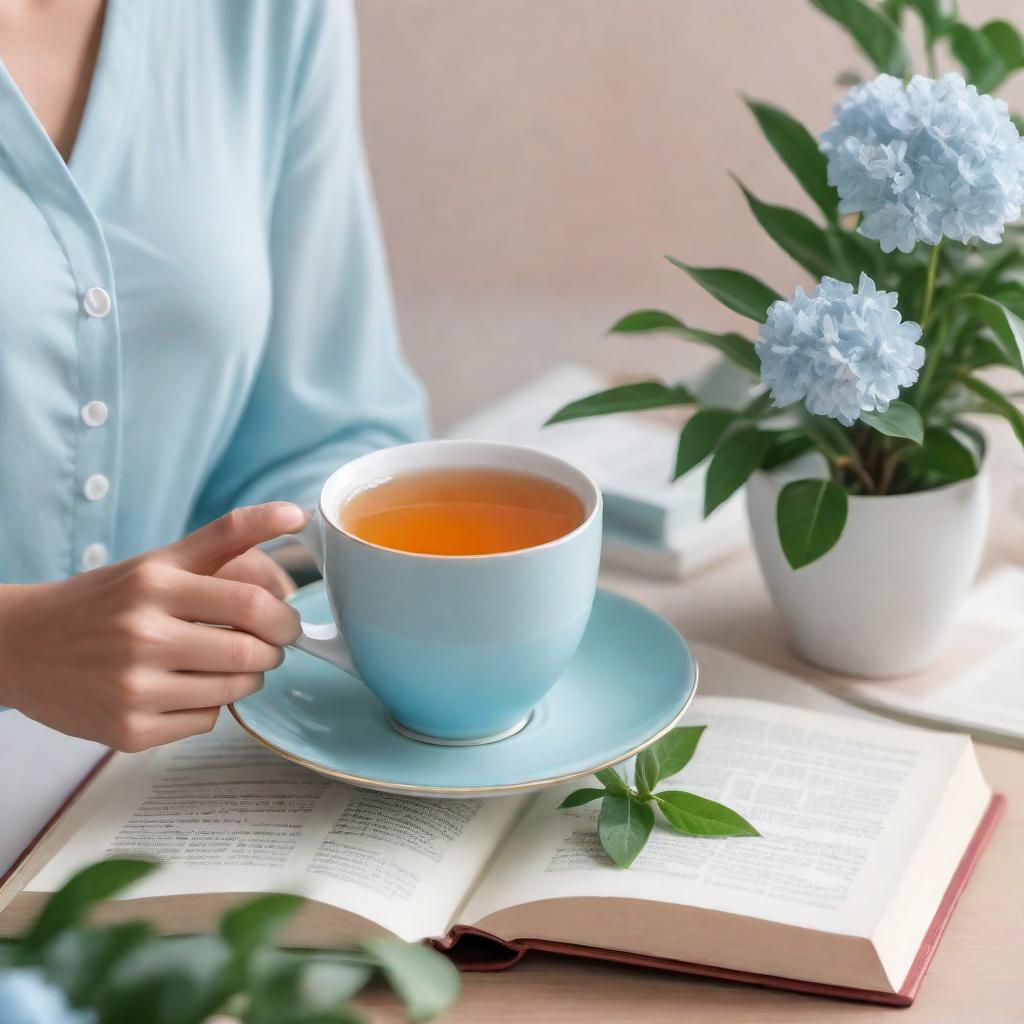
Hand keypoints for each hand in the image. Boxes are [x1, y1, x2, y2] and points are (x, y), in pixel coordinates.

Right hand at [0, 503, 307, 750]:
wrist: (23, 646)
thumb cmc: (106, 600)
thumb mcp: (162, 559)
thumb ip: (232, 535)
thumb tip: (296, 515)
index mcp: (155, 584)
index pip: (252, 605)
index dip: (285, 618)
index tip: (286, 620)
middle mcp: (142, 636)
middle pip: (251, 654)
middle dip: (273, 650)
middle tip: (267, 644)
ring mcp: (133, 689)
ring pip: (234, 691)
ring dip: (246, 678)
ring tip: (228, 662)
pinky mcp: (129, 732)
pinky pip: (205, 721)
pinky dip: (209, 705)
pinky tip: (185, 687)